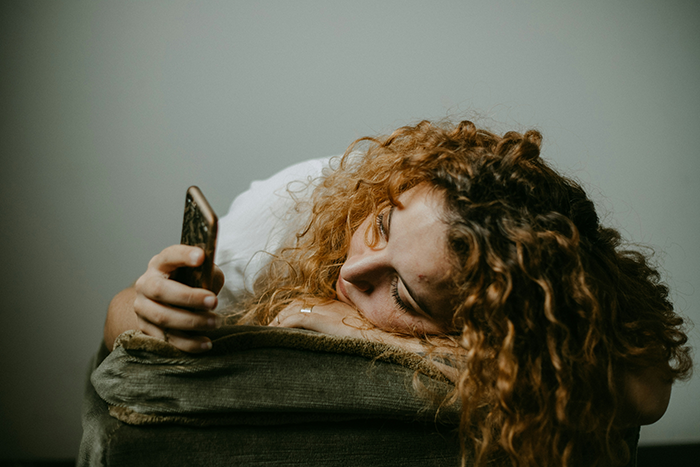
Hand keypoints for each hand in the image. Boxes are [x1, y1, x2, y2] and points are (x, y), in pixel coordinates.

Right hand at [131, 244, 224, 351]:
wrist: (164, 303)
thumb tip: (211, 280)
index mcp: (160, 264)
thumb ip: (207, 273)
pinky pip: (166, 339)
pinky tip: (205, 342)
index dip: (184, 255)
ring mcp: (142, 308)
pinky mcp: (146, 329)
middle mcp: (145, 284)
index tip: (201, 257)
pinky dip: (188, 343)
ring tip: (215, 322)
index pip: (169, 256)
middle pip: (160, 290)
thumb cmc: (188, 284)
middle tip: (214, 302)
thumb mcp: (199, 273)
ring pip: (162, 317)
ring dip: (192, 322)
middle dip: (189, 297)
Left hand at [269, 299, 431, 353]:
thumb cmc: (377, 339)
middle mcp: (329, 303)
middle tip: (267, 328)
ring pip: (292, 309)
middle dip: (280, 315)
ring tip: (266, 332)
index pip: (307, 302)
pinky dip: (282, 325)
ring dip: (278, 320)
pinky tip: (274, 333)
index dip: (291, 312)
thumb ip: (342, 330)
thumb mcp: (356, 331)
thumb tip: (333, 339)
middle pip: (296, 303)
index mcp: (337, 305)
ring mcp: (325, 309)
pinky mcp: (322, 318)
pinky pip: (295, 318)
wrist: (388, 340)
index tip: (280, 323)